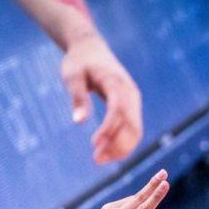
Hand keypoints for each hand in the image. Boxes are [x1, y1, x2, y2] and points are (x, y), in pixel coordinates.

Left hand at [62, 34, 141, 163]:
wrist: (91, 49)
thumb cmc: (79, 62)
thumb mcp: (72, 76)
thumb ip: (77, 97)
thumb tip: (78, 122)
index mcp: (115, 82)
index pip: (117, 110)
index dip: (108, 129)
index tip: (94, 145)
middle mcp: (130, 93)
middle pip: (132, 125)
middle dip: (117, 145)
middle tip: (97, 159)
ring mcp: (134, 100)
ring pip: (135, 130)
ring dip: (121, 148)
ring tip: (100, 159)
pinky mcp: (132, 106)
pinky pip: (133, 128)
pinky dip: (123, 143)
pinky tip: (108, 151)